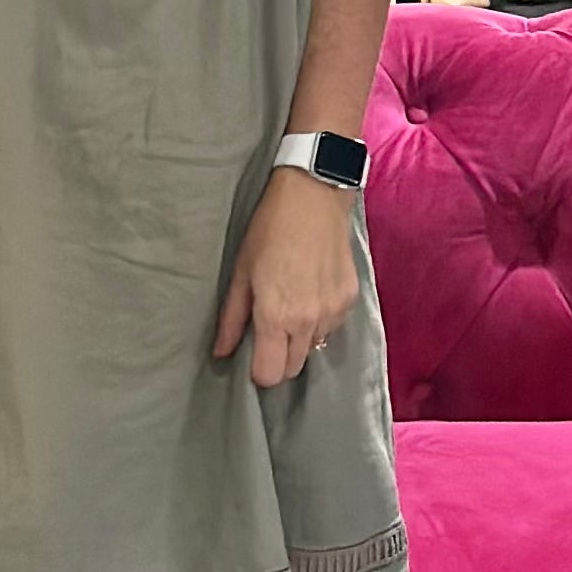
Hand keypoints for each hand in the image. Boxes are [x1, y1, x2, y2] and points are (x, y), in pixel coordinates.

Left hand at [213, 169, 359, 388]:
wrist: (313, 197)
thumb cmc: (270, 230)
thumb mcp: (241, 272)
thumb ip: (232, 319)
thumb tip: (221, 352)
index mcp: (276, 316)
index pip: (271, 375)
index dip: (258, 370)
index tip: (252, 355)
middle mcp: (308, 321)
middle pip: (294, 368)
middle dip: (279, 358)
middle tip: (268, 331)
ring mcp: (333, 311)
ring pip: (313, 346)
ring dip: (300, 337)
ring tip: (291, 304)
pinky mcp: (349, 299)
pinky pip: (332, 326)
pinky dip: (319, 319)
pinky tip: (311, 291)